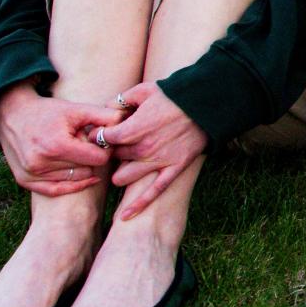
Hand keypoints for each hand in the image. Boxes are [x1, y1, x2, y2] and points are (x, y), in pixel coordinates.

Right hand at [0, 83, 123, 195]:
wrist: (11, 115)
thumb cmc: (47, 111)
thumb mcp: (76, 109)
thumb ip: (103, 116)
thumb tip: (126, 121)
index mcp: (56, 146)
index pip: (97, 159)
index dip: (104, 149)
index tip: (100, 141)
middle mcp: (41, 163)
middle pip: (86, 170)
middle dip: (90, 157)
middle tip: (84, 144)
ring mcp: (31, 174)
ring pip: (74, 179)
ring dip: (79, 168)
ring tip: (73, 151)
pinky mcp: (24, 180)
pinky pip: (55, 190)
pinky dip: (71, 185)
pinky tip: (84, 177)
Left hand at [98, 81, 207, 218]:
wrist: (207, 105)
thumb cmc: (175, 95)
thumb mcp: (145, 90)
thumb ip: (121, 100)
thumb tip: (105, 109)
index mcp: (133, 129)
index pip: (103, 140)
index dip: (99, 137)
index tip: (100, 134)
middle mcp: (143, 148)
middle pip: (114, 158)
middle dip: (111, 153)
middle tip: (115, 147)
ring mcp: (158, 161)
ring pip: (124, 177)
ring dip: (120, 173)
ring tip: (124, 164)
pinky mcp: (174, 169)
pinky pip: (154, 192)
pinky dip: (138, 205)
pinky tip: (125, 216)